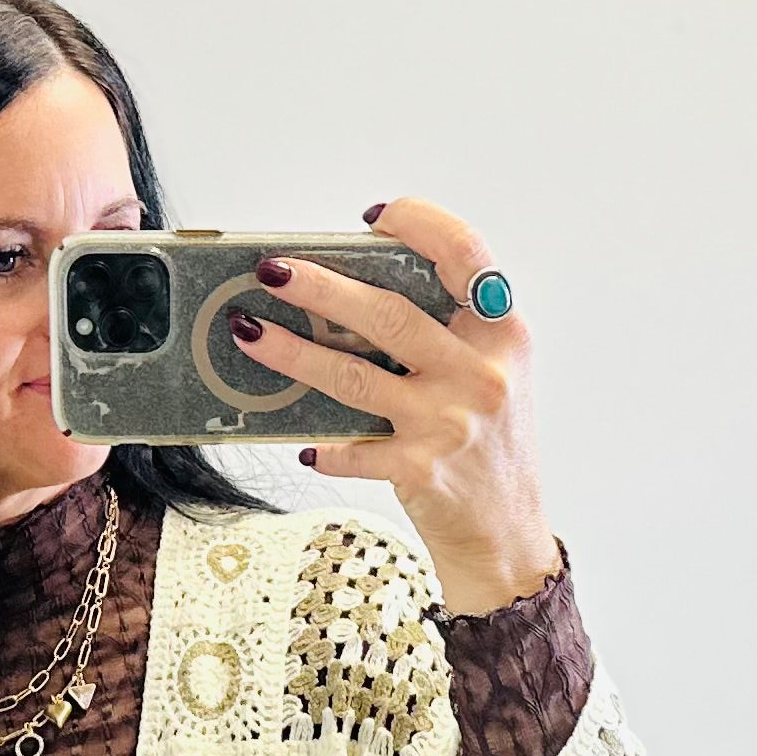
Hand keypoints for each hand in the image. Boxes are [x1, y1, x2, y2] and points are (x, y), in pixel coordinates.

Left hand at [229, 197, 559, 614]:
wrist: (508, 535)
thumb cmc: (489, 446)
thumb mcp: (489, 374)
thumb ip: (445, 332)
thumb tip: (350, 293)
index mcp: (502, 334)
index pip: (465, 255)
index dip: (419, 225)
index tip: (374, 220)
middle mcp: (481, 374)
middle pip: (389, 314)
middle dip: (320, 287)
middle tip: (271, 270)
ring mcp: (449, 424)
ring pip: (355, 375)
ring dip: (293, 352)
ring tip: (249, 331)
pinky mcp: (420, 471)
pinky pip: (352, 449)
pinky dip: (322, 446)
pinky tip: (300, 442)